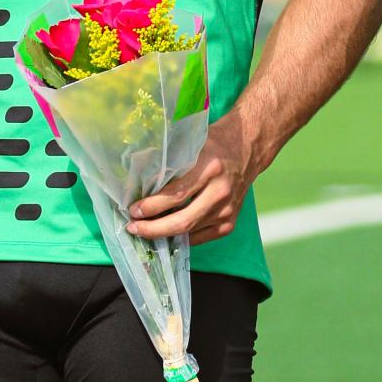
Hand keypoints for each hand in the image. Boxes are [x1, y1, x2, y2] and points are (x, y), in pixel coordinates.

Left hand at [127, 110, 256, 246]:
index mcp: (210, 167)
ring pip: (190, 231)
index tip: (133, 210)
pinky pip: (200, 237)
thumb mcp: (192, 144)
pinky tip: (165, 234)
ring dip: (163, 233)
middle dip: (153, 228)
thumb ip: (171, 163)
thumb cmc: (215, 143)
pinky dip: (181, 238)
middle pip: (182, 220)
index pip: (176, 194)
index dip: (152, 206)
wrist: (248, 148)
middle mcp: (221, 191)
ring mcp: (227, 210)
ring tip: (144, 230)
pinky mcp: (230, 223)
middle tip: (133, 227)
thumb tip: (141, 184)